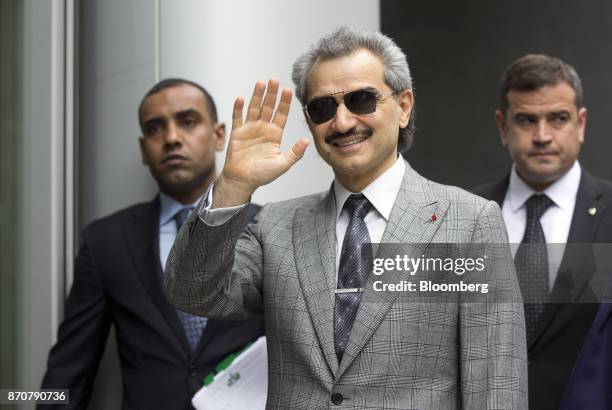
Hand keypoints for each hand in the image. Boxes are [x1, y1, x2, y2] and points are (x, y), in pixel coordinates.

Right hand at [213, 79, 308, 207]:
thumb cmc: (262, 175)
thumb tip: (306, 141)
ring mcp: (250, 129)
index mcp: (275, 134)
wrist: (242, 180)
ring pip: (254, 108)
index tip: (288, 90)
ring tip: (260, 83)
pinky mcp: (237, 133)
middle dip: (272, 94)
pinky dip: (238, 108)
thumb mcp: (282, 164)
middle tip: (274, 80)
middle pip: (268, 107)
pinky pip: (237, 118)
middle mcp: (263, 128)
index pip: (282, 114)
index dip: (285, 103)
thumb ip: (295, 153)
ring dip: (257, 96)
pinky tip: (240, 98)